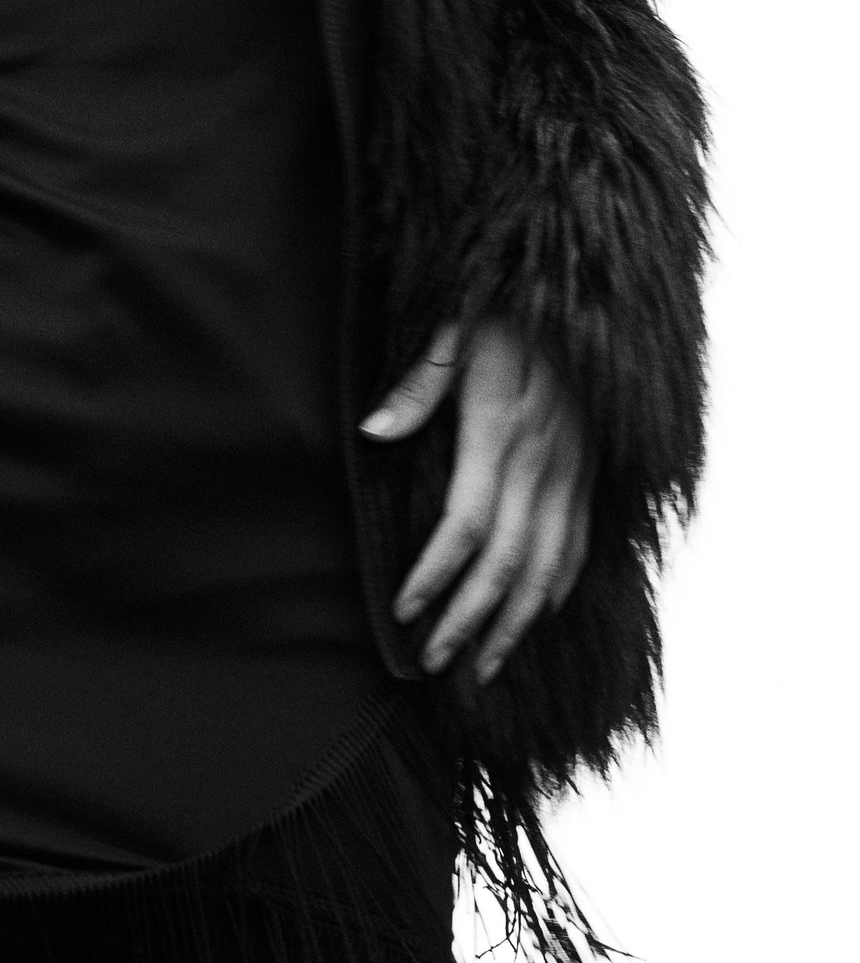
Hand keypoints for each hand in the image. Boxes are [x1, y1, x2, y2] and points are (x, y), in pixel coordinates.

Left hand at [362, 318, 592, 684]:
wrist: (584, 296)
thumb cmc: (503, 312)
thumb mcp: (453, 333)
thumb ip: (417, 386)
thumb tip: (373, 432)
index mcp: (501, 431)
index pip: (466, 524)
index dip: (435, 574)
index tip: (403, 612)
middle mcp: (543, 462)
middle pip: (506, 561)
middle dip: (469, 619)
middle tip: (434, 662)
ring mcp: (573, 472)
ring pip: (548, 566)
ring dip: (515, 623)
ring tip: (481, 666)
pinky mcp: (590, 473)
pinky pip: (580, 544)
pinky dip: (557, 588)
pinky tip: (536, 618)